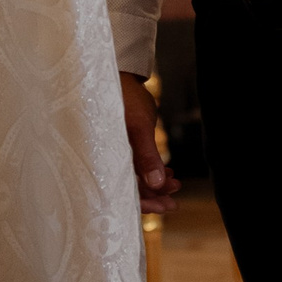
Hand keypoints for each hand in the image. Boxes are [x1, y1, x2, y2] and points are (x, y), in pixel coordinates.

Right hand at [120, 71, 180, 215]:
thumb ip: (146, 155)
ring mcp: (116, 153)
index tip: (166, 206)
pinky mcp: (124, 145)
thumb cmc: (124, 98)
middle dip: (154, 196)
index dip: (145, 203)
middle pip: (130, 189)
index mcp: (106, 159)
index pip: (123, 193)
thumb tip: (158, 183)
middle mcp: (108, 159)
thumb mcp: (138, 127)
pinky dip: (153, 170)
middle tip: (174, 202)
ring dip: (156, 183)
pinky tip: (167, 172)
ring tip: (175, 184)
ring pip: (136, 178)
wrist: (120, 75)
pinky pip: (137, 165)